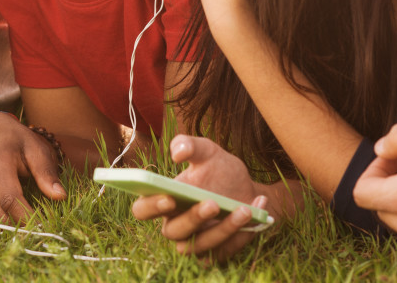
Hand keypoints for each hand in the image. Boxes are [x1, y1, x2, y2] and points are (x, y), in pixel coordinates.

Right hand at [0, 112, 65, 222]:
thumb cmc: (17, 139)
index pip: (10, 199)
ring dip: (6, 231)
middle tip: (38, 231)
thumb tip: (60, 196)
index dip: (27, 217)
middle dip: (19, 228)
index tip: (45, 227)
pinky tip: (11, 226)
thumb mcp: (35, 148)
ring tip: (26, 231)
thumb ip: (46, 172)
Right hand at [131, 135, 270, 263]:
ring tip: (243, 209)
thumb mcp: (206, 150)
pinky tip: (255, 210)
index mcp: (165, 200)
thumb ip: (189, 144)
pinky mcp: (217, 252)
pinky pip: (224, 251)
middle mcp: (176, 225)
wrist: (248, 188)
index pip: (142, 210)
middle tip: (212, 203)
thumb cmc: (219, 170)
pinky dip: (241, 234)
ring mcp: (196, 242)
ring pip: (199, 246)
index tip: (169, 197)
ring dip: (222, 230)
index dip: (151, 207)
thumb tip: (178, 153)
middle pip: (172, 232)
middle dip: (192, 219)